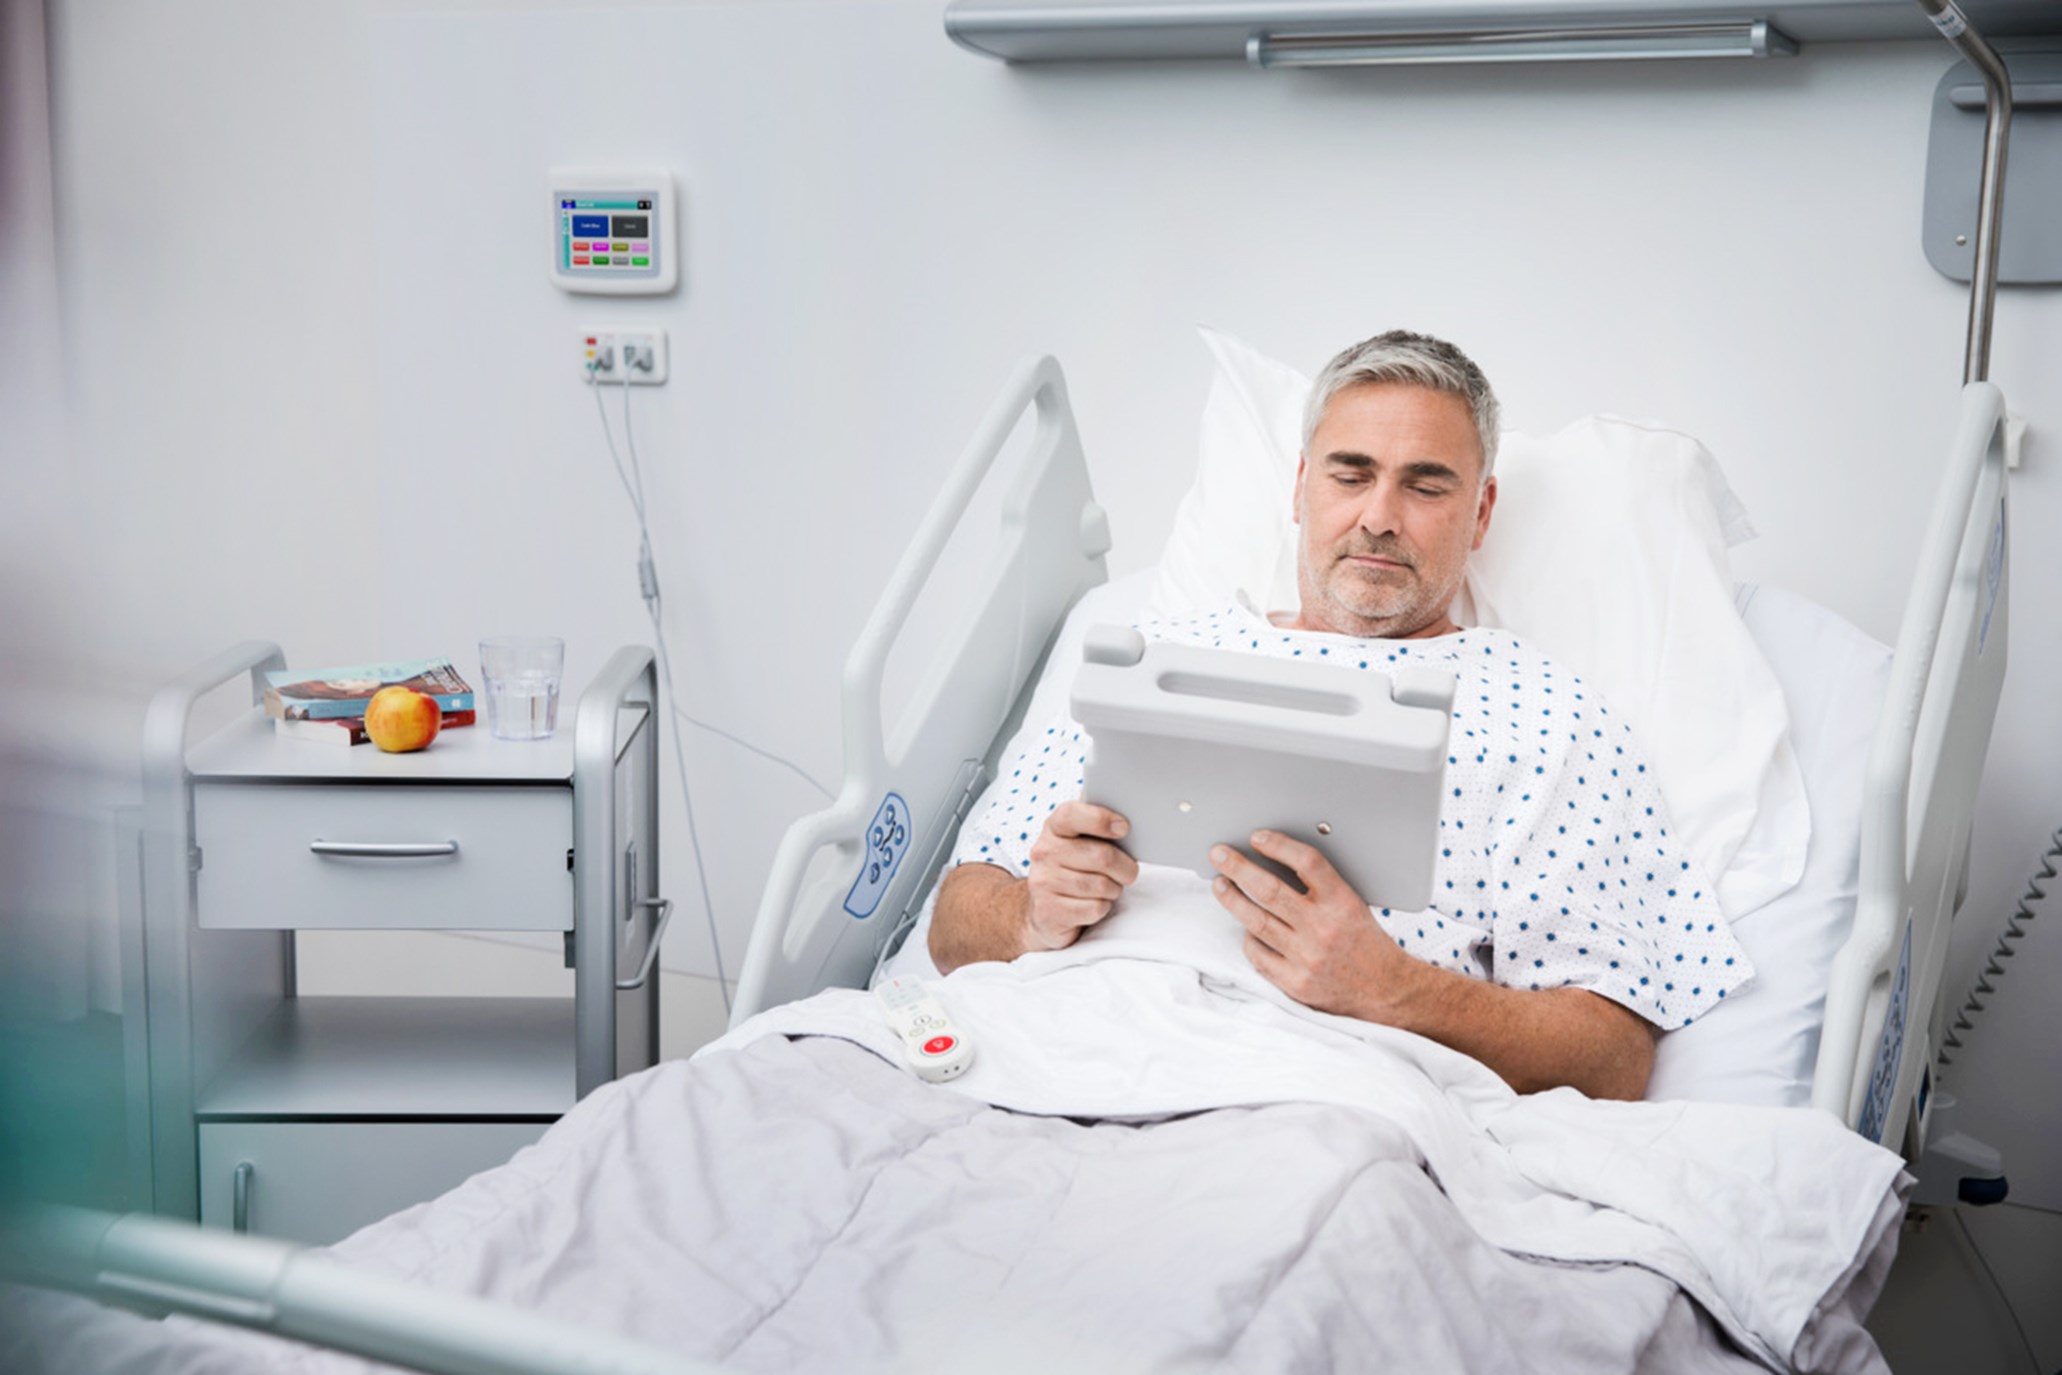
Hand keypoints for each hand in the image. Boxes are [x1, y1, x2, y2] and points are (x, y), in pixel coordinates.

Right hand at [1020, 801, 1139, 952]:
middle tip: (1127, 872)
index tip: (1123, 828)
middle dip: (1125, 868)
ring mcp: (1043, 882)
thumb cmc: (1074, 870)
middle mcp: (1044, 852)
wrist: (1045, 910)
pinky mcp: (1049, 911)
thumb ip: (1099, 831)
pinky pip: (1095, 908)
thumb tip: (1125, 829)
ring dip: (1113, 890)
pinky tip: (1092, 903)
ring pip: (1102, 885)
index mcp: (1053, 828)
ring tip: (1107, 889)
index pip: (1071, 814)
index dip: (1100, 819)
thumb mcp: (1081, 843)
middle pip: (1102, 856)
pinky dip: (1103, 908)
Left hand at [1209, 830, 1414, 1020]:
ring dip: (1232, 899)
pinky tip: (1245, 926)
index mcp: (1342, 902)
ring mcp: (1307, 957)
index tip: (1257, 837)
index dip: (1279, 846)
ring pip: (1256, 922)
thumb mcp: (1352, 904)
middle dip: (1238, 868)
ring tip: (1220, 884)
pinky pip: (1258, 955)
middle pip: (1269, 890)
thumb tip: (1274, 861)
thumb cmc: (1365, 942)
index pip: (1306, 862)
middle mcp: (1323, 928)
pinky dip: (1249, 938)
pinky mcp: (1295, 983)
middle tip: (1219, 854)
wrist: (1387, 990)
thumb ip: (1320, 886)